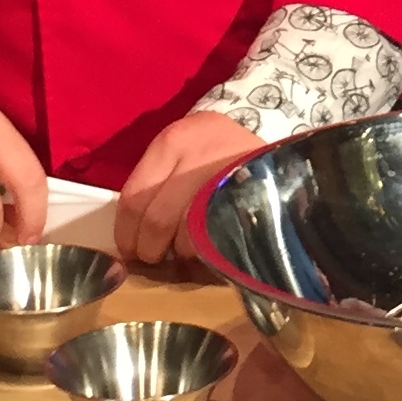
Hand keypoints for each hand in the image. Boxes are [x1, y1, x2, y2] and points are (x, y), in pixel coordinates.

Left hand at [116, 111, 263, 264]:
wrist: (276, 154)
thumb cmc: (219, 156)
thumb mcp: (185, 152)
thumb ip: (156, 185)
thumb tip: (129, 237)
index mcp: (172, 142)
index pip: (133, 199)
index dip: (125, 233)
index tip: (129, 249)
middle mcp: (195, 156)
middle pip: (155, 221)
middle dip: (149, 250)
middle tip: (153, 258)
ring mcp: (223, 179)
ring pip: (182, 236)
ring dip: (178, 254)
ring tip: (184, 252)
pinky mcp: (244, 203)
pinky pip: (212, 241)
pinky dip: (204, 254)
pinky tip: (206, 248)